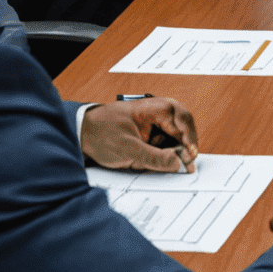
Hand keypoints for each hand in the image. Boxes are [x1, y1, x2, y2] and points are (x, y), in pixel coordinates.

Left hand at [80, 97, 198, 172]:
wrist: (82, 133)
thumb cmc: (101, 133)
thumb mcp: (128, 150)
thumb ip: (155, 158)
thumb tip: (177, 163)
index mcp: (155, 108)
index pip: (182, 122)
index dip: (190, 141)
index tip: (190, 158)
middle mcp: (157, 111)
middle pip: (183, 126)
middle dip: (186, 145)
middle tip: (187, 163)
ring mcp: (153, 121)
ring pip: (175, 134)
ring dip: (176, 149)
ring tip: (173, 163)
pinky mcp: (148, 131)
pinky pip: (164, 140)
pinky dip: (166, 151)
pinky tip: (161, 161)